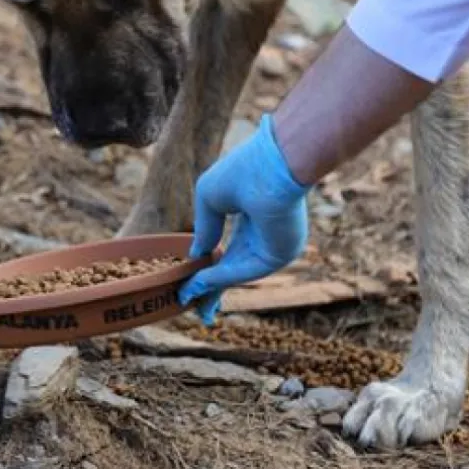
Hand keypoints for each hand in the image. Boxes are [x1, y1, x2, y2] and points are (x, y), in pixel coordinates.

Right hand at [179, 114, 310, 324]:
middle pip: (234, 266)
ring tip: (189, 299)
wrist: (274, 164)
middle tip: (194, 304)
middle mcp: (264, 234)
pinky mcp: (279, 254)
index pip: (230, 246)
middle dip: (212, 287)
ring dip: (213, 288)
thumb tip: (197, 256)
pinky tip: (200, 284)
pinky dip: (221, 278)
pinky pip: (245, 271)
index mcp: (252, 215)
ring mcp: (273, 245)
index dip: (209, 264)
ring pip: (237, 272)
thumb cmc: (244, 170)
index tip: (190, 278)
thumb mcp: (210, 198)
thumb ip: (204, 228)